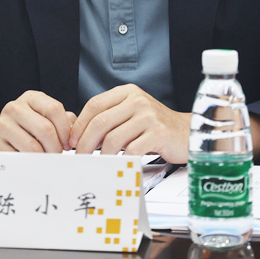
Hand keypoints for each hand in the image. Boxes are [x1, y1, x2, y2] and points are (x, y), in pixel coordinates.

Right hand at [0, 91, 76, 156]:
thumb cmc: (27, 128)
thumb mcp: (45, 118)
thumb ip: (64, 121)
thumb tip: (77, 133)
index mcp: (30, 98)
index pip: (54, 109)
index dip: (66, 130)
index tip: (67, 143)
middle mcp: (14, 107)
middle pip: (45, 129)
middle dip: (56, 147)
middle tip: (57, 155)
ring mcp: (2, 124)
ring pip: (33, 146)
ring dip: (44, 157)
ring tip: (45, 159)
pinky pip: (18, 158)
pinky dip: (29, 164)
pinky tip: (31, 162)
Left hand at [71, 84, 190, 163]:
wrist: (187, 132)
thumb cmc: (155, 127)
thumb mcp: (131, 114)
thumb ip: (110, 119)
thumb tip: (78, 135)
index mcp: (128, 92)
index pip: (94, 105)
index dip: (79, 124)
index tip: (72, 140)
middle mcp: (137, 100)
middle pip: (100, 122)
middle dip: (85, 142)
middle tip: (80, 156)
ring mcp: (149, 116)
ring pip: (113, 138)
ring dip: (101, 155)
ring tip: (98, 164)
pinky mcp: (158, 133)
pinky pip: (131, 150)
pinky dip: (121, 161)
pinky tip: (119, 166)